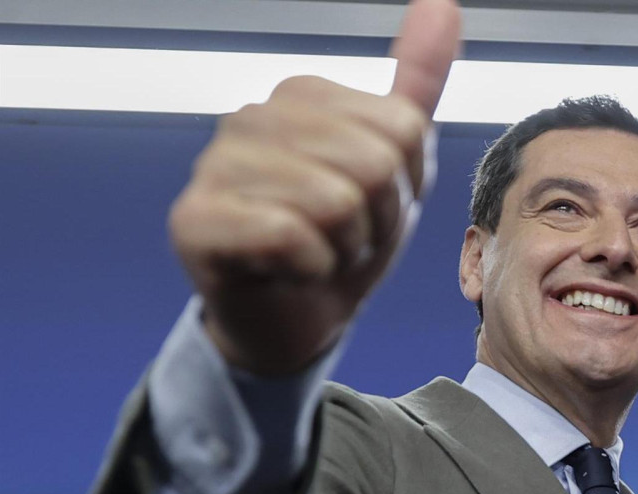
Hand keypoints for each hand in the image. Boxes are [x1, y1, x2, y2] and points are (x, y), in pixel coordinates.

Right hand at [168, 0, 460, 374]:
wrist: (297, 318)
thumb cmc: (345, 237)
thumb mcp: (397, 162)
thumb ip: (416, 84)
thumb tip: (443, 3)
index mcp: (301, 94)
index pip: (404, 130)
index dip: (404, 186)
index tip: (372, 206)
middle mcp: (251, 116)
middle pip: (374, 164)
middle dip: (378, 219)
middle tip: (346, 236)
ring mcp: (215, 165)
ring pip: (335, 201)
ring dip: (345, 248)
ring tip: (319, 251)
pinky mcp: (194, 220)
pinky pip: (290, 236)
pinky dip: (310, 268)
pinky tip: (289, 270)